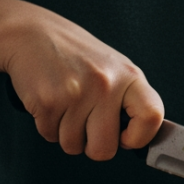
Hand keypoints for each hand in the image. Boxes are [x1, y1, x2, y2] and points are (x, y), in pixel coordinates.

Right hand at [1, 9, 163, 160]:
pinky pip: (50, 136)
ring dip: (66, 133)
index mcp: (128, 75)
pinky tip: (50, 101)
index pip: (152, 117)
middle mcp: (105, 84)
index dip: (140, 137)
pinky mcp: (48, 102)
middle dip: (92, 146)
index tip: (126, 138)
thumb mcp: (112, 67)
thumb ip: (127, 99)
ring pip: (73, 146)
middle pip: (105, 149)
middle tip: (86, 125)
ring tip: (65, 104)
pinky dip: (47, 125)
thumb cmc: (74, 54)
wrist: (30, 34)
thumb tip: (137, 137)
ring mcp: (76, 94)